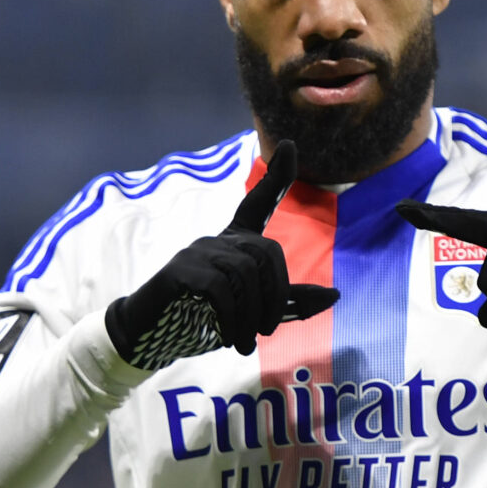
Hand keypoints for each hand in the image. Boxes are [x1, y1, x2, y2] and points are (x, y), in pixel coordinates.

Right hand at [106, 140, 341, 368]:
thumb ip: (289, 303)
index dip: (276, 176)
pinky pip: (218, 287)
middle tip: (267, 331)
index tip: (287, 144)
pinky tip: (229, 337)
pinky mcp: (179, 270)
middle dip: (276, 295)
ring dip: (252, 315)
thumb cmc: (203, 318)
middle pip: (266, 252)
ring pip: (244, 273)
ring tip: (246, 343)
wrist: (150, 335)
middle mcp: (218, 240)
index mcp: (236, 244)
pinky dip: (231, 317)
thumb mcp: (253, 312)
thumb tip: (335, 294)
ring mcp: (197, 252)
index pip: (258, 203)